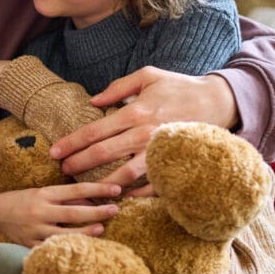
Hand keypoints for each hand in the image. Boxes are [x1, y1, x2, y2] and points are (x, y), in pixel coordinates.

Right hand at [0, 181, 121, 246]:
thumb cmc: (17, 200)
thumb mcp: (38, 192)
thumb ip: (61, 197)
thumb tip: (88, 200)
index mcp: (43, 194)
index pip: (76, 190)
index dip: (97, 189)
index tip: (116, 190)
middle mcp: (41, 211)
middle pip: (75, 212)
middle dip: (98, 211)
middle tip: (115, 210)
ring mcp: (36, 229)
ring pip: (66, 233)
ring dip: (86, 231)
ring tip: (102, 228)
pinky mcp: (30, 244)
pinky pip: (52, 249)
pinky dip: (66, 248)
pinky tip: (79, 250)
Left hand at [49, 67, 237, 188]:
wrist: (220, 101)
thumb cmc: (180, 87)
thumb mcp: (147, 76)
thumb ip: (118, 87)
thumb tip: (93, 101)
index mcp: (135, 112)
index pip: (95, 131)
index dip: (72, 143)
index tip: (54, 152)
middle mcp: (145, 133)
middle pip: (103, 153)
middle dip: (78, 163)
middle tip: (61, 171)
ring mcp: (161, 151)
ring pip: (125, 174)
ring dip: (102, 183)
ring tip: (85, 190)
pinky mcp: (176, 163)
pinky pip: (154, 185)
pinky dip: (137, 194)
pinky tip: (120, 197)